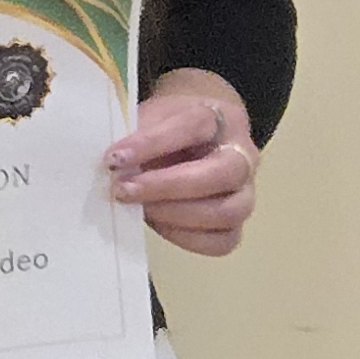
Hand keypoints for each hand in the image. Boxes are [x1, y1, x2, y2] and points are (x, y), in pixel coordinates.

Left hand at [110, 73, 257, 257]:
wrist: (198, 137)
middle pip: (222, 173)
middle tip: (124, 190)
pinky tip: (157, 223)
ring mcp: (246, 192)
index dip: (152, 143)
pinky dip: (186, 238)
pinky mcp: (236, 224)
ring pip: (227, 212)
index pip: (193, 126)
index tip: (114, 158)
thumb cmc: (169, 127)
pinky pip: (222, 241)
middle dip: (167, 186)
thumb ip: (137, 135)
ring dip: (175, 215)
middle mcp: (243, 155)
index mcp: (220, 119)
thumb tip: (113, 165)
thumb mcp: (152, 117)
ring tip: (139, 209)